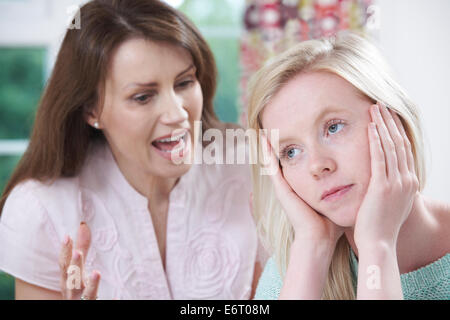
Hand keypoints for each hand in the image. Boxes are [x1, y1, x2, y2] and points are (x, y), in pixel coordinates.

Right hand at [59, 222, 100, 299]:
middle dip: (74, 266)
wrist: (78, 305)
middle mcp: (71, 291)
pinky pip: (97, 304)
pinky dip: (107, 300)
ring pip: (86, 294)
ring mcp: (81, 300)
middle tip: (77, 252)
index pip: (64, 264)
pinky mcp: (91, 305)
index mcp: (67, 279)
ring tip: (96, 272)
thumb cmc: (77, 287)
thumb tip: (83, 225)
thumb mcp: (78, 268)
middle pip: (72, 279)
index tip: (66, 236)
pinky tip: (116, 297)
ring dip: (91, 284)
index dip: (64, 251)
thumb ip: (82, 247)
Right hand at [260, 133, 343, 245]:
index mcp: (302, 186)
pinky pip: (271, 167)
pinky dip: (266, 153)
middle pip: (283, 159)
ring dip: (268, 145)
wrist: (319, 238)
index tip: (297, 132)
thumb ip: (344, 188)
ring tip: (265, 127)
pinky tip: (263, 139)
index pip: (297, 162)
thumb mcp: (337, 198)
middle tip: (275, 125)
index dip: (295, 148)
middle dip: (279, 143)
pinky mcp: (281, 188)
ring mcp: (283, 186)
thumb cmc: (330, 223)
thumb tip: (359, 179)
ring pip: (272, 160)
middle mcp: (290, 184)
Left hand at [354, 102, 418, 249]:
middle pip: (400, 143)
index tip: (388, 116)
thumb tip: (385, 178)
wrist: (378, 242)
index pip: (404, 150)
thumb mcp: (392, 203)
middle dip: (390, 122)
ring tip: (374, 109)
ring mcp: (396, 183)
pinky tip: (371, 127)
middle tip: (381, 105)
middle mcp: (406, 180)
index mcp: (409, 183)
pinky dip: (376, 141)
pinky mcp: (382, 187)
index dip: (396, 131)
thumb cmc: (380, 224)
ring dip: (382, 125)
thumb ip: (391, 188)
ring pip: (391, 146)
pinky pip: (380, 158)